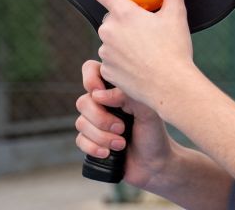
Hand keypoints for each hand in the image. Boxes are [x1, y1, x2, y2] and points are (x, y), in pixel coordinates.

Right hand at [74, 59, 172, 189]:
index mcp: (117, 89)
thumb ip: (127, 96)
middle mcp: (104, 103)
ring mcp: (96, 122)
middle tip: (122, 127)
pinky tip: (108, 153)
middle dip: (100, 118)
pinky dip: (93, 147)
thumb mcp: (148, 111)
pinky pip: (79, 140)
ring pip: (80, 123)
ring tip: (121, 144)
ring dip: (101, 136)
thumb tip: (98, 94)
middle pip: (83, 101)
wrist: (155, 163)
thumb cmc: (155, 133)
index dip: (90, 77)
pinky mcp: (91, 140)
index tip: (99, 92)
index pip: (92, 70)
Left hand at [88, 0, 194, 108]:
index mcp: (124, 13)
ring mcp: (106, 52)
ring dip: (124, 39)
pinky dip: (123, 58)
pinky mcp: (107, 70)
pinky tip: (141, 63)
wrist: (170, 86)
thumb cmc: (174, 49)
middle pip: (111, 17)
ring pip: (112, 38)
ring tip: (147, 47)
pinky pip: (112, 58)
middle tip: (145, 24)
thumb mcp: (176, 12)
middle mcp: (109, 31)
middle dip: (124, 18)